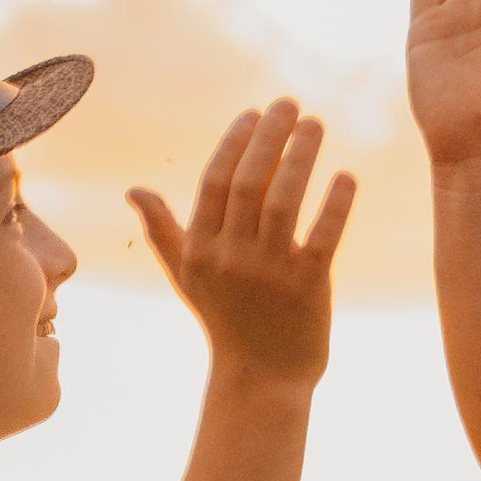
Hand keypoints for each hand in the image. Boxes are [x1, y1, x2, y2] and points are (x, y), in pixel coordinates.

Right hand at [130, 98, 354, 392]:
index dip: (235, 142)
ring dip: (301, 156)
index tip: (255, 112)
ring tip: (316, 124)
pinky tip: (346, 176)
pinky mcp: (307, 288)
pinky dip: (336, 204)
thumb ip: (163, 230)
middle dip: (269, 136)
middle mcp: (231, 258)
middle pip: (250, 182)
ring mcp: (269, 274)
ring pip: (285, 202)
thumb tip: (134, 190)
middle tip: (289, 103)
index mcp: (201, 249)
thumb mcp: (188, 276)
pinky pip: (322, 237)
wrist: (261, 377)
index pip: (216, 181)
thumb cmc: (225, 320)